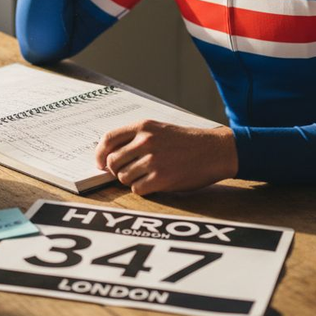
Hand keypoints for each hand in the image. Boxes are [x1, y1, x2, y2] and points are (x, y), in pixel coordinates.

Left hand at [95, 120, 238, 194]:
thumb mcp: (160, 129)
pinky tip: (155, 183)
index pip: (108, 139)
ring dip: (131, 180)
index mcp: (144, 127)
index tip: (100, 163)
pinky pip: (137, 189)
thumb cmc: (188, 142)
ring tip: (147, 175)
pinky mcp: (161, 178)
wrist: (215, 151)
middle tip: (128, 172)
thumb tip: (110, 155)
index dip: (99, 154)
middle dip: (116, 171)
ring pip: (123, 177)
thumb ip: (137, 138)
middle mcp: (146, 142)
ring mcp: (153, 160)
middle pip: (112, 162)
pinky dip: (143, 189)